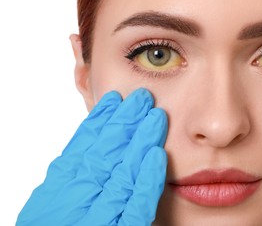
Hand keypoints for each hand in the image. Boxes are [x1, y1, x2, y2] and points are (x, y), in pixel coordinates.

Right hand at [17, 88, 167, 225]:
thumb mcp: (53, 209)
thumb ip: (71, 181)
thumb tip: (92, 147)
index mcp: (53, 197)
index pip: (80, 150)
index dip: (98, 123)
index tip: (114, 101)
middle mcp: (72, 204)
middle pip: (102, 154)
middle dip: (123, 124)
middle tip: (141, 98)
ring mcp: (96, 220)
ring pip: (120, 173)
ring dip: (139, 142)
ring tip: (154, 115)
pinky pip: (135, 205)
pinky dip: (145, 179)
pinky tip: (157, 155)